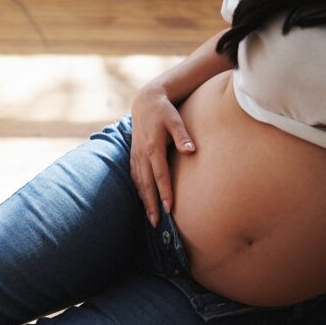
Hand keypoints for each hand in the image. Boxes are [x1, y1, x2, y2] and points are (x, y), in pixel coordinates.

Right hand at [130, 83, 195, 226]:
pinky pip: (135, 177)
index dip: (164, 193)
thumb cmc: (164, 111)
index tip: (169, 208)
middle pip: (146, 185)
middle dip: (151, 205)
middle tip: (157, 222)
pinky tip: (143, 201)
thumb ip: (182, 136)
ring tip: (150, 218)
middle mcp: (142, 154)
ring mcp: (136, 156)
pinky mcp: (133, 156)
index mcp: (153, 147)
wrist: (146, 102)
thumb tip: (191, 150)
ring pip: (139, 183)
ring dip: (144, 201)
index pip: (160, 175)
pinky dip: (139, 191)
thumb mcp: (175, 119)